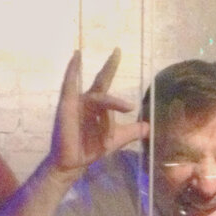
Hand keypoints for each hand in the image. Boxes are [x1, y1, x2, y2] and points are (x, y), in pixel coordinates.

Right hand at [50, 49, 146, 174]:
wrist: (74, 163)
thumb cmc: (91, 148)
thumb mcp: (117, 138)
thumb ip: (132, 131)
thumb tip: (149, 127)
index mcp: (97, 105)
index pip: (106, 84)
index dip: (111, 67)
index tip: (117, 51)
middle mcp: (87, 100)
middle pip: (101, 80)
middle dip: (110, 66)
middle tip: (118, 52)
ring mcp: (76, 102)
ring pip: (99, 100)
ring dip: (110, 112)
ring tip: (117, 125)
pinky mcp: (67, 106)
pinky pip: (69, 85)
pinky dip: (72, 71)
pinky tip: (76, 57)